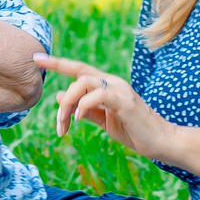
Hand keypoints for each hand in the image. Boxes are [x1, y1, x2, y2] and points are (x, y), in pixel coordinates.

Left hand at [35, 54, 173, 159]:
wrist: (162, 141)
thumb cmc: (135, 131)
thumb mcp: (103, 120)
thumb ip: (83, 108)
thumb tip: (59, 96)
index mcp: (107, 86)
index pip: (78, 69)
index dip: (57, 63)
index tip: (36, 58)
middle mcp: (113, 82)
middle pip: (78, 74)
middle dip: (60, 85)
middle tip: (54, 115)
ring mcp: (120, 90)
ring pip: (84, 82)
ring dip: (69, 104)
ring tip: (65, 125)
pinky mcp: (125, 101)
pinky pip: (98, 95)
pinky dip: (84, 106)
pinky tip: (80, 119)